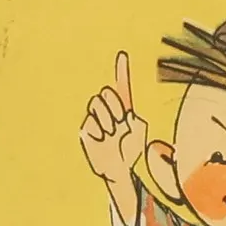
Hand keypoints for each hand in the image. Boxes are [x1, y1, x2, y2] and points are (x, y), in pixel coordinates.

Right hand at [79, 51, 147, 200]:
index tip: (123, 55)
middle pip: (107, 92)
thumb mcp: (139, 131)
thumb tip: (128, 114)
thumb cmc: (130, 151)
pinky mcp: (86, 128)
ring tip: (111, 133)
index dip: (122, 72)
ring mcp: (96, 119)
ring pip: (96, 102)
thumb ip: (136, 116)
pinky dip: (98, 129)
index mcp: (123, 108)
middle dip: (114, 105)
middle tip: (119, 121)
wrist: (118, 169)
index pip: (122, 86)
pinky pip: (90, 119)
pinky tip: (102, 139)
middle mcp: (109, 110)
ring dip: (107, 118)